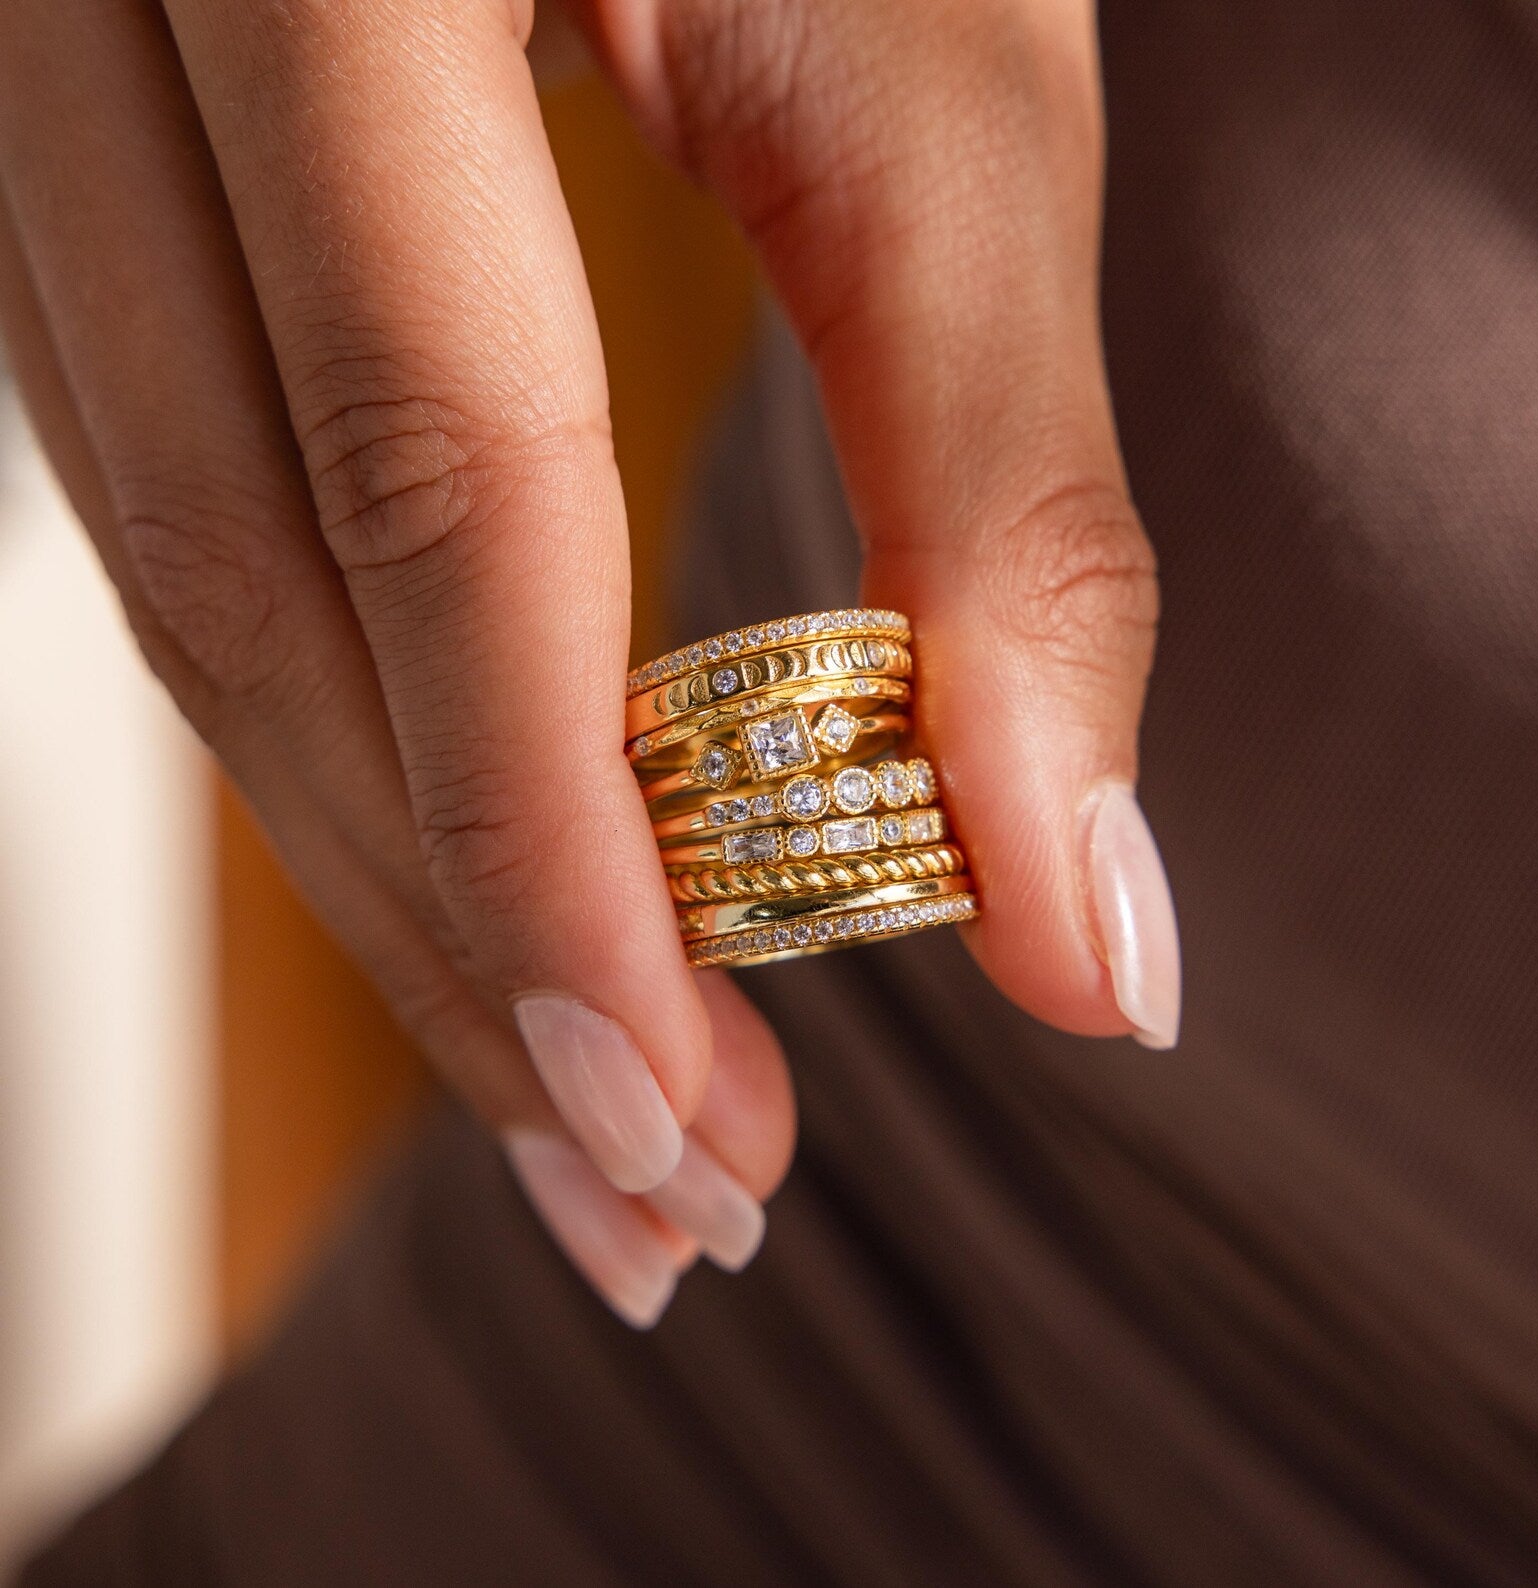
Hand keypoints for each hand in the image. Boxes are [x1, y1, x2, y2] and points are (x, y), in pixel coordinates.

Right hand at [0, 0, 1178, 1326]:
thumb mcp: (953, 96)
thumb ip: (1013, 507)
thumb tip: (1082, 930)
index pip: (427, 465)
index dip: (542, 835)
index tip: (677, 1107)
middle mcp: (124, 16)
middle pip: (266, 586)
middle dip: (463, 940)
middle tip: (655, 1184)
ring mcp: (64, 113)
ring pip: (190, 583)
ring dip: (392, 888)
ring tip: (581, 1113)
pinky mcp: (109, 204)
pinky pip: (186, 509)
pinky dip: (347, 734)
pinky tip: (468, 880)